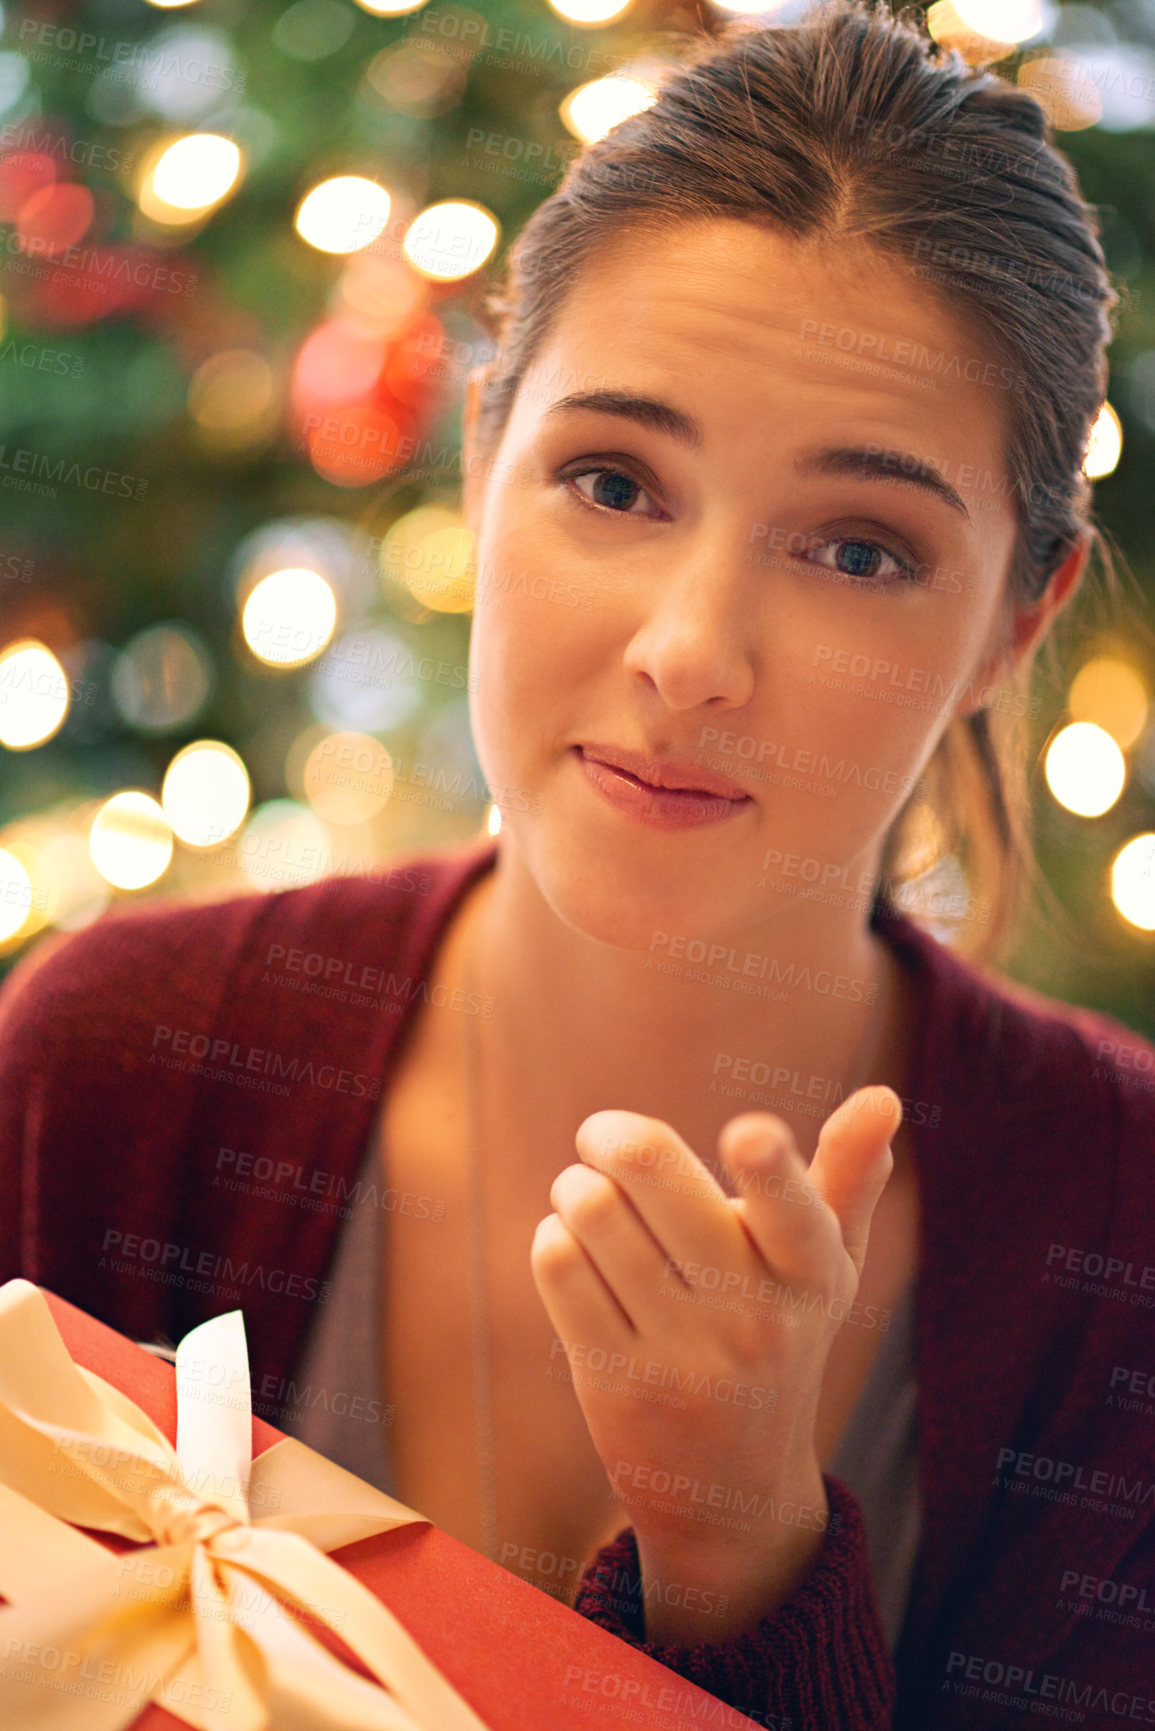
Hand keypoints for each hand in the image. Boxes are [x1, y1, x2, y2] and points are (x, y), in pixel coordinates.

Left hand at [530, 1087, 901, 1642]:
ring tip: (588, 1198)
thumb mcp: (826, 1269)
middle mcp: (755, 1317)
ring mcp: (685, 1356)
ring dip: (576, 1188)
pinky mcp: (618, 1385)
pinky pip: (559, 1265)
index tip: (750, 1134)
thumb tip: (885, 1096)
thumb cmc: (781, 1339)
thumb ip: (850, 1176)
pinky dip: (555, 1239)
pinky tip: (576, 1254)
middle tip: (603, 1138)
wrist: (736, 1494)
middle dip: (610, 1136)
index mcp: (813, 1271)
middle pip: (649, 1169)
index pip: (797, 1213)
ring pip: (591, 1210)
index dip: (770, 1169)